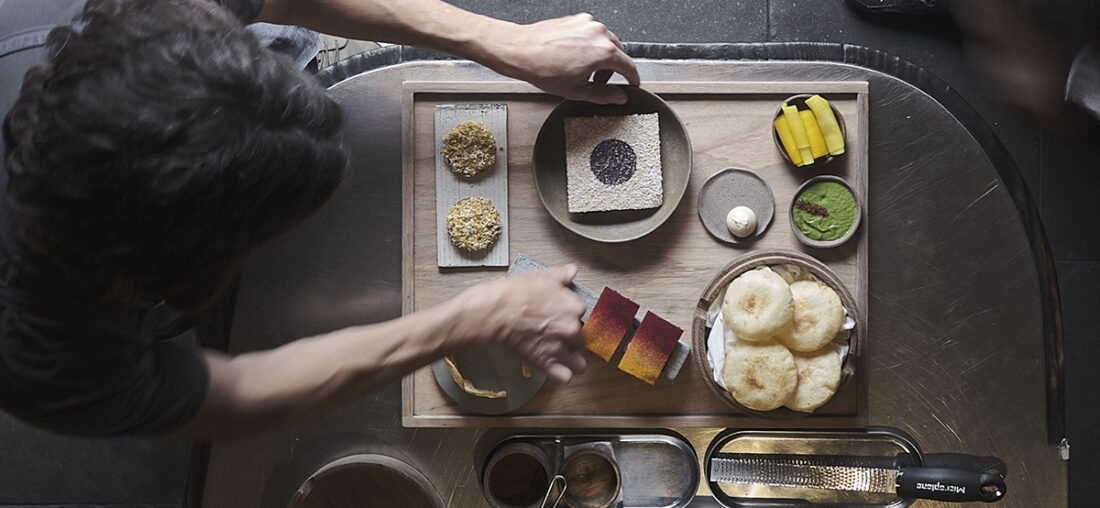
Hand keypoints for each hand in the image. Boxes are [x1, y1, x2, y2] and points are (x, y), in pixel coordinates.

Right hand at [453, 264, 586, 382]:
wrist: (495, 312)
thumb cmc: (514, 294)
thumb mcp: (541, 277)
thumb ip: (560, 276)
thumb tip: (571, 271)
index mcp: (574, 307)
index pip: (585, 316)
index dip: (573, 318)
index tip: (564, 318)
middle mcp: (571, 329)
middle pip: (583, 340)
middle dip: (572, 339)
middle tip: (558, 336)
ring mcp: (560, 348)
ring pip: (579, 363)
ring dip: (572, 361)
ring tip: (562, 357)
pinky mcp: (546, 363)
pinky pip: (564, 377)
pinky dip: (560, 375)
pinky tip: (555, 369)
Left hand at [492, 14, 640, 104]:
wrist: (520, 50)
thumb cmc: (542, 68)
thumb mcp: (576, 91)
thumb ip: (603, 95)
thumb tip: (619, 97)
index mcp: (603, 52)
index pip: (629, 66)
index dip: (632, 79)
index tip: (632, 84)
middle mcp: (598, 33)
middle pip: (619, 53)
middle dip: (613, 69)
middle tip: (599, 82)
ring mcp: (587, 23)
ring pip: (606, 42)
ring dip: (602, 57)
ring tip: (584, 71)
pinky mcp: (577, 19)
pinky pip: (593, 33)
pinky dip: (590, 45)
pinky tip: (575, 57)